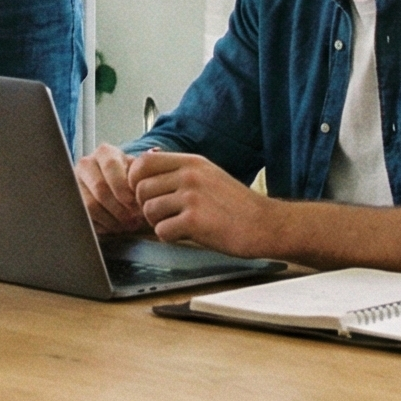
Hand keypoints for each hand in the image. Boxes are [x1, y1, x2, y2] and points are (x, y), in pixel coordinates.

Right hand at [75, 144, 150, 234]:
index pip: (111, 167)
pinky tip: (114, 227)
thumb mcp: (136, 171)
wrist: (113, 186)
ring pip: (91, 206)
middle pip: (100, 189)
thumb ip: (143, 174)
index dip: (123, 188)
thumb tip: (149, 177)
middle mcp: (86, 164)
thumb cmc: (128, 178)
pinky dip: (101, 226)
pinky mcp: (71, 201)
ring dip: (112, 220)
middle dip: (119, 209)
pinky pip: (85, 217)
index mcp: (105, 153)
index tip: (134, 204)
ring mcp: (75, 182)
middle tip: (133, 221)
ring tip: (126, 226)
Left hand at [129, 152, 281, 256]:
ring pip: (149, 210)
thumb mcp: (209, 174)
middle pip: (141, 189)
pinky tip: (185, 235)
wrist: (264, 224)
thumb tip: (144, 169)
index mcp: (192, 162)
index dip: (136, 180)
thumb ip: (180, 170)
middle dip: (146, 206)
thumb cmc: (237, 204)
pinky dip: (169, 237)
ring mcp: (192, 197)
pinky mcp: (195, 221)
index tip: (144, 193)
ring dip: (157, 223)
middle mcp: (190, 175)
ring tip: (177, 225)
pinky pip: (161, 231)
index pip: (144, 162)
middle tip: (162, 215)